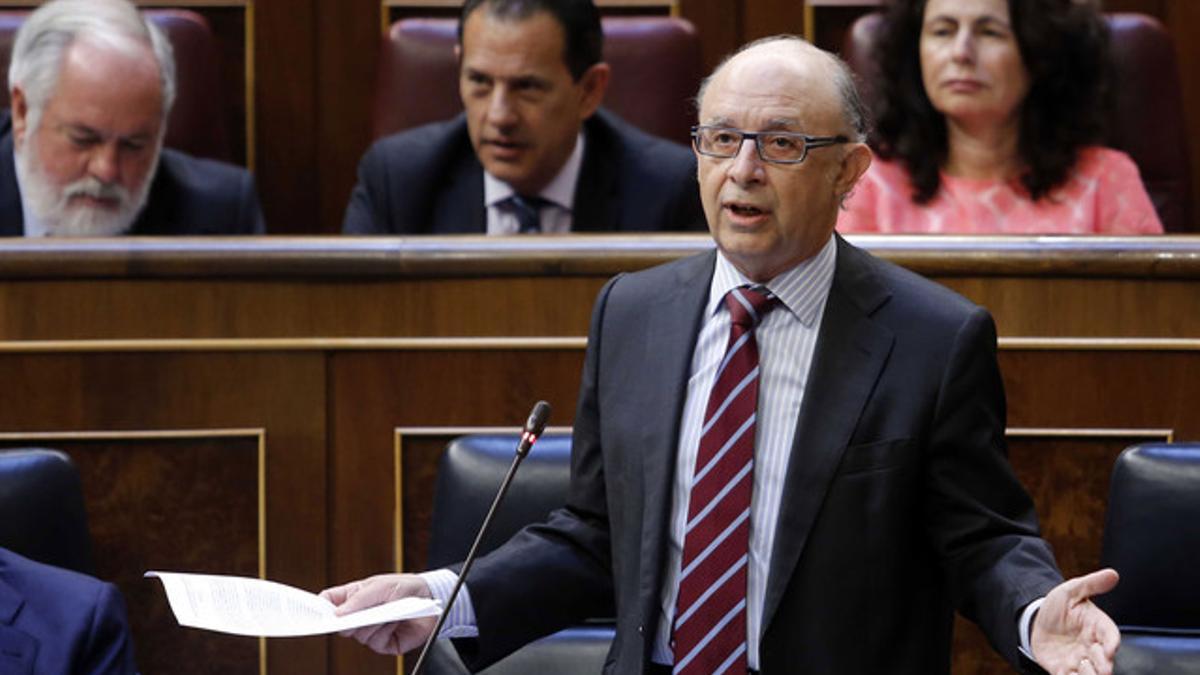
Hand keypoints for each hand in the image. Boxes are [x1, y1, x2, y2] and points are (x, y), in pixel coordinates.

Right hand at [319, 573, 436, 654]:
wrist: (431, 598)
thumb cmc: (405, 587)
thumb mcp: (380, 586)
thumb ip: (358, 599)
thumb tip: (337, 614)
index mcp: (353, 597)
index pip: (328, 603)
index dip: (319, 608)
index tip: (315, 613)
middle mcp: (359, 615)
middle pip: (340, 625)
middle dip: (349, 620)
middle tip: (360, 614)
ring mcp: (370, 630)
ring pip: (357, 636)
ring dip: (372, 624)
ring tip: (387, 612)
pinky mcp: (383, 643)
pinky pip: (374, 643)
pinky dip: (383, 631)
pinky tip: (394, 622)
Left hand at [1031, 568, 1120, 674]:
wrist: (1036, 620)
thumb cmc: (1059, 606)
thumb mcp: (1071, 590)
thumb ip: (1091, 584)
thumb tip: (1113, 574)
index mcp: (1098, 627)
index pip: (1111, 635)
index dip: (1112, 643)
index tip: (1110, 648)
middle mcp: (1092, 646)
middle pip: (1104, 660)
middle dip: (1104, 665)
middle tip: (1103, 669)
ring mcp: (1079, 659)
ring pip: (1090, 673)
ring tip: (1086, 672)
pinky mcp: (1063, 669)